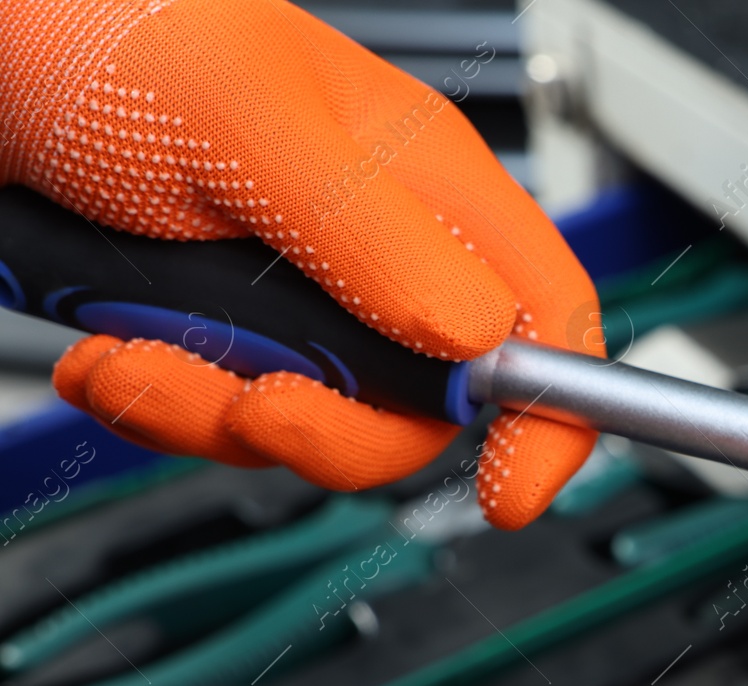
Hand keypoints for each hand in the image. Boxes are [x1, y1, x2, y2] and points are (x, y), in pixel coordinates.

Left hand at [1, 0, 601, 527]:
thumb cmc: (114, 27)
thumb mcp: (255, 127)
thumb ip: (376, 238)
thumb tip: (476, 342)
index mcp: (428, 190)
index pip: (543, 317)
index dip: (550, 412)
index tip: (509, 491)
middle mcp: (378, 253)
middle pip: (422, 408)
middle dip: (331, 431)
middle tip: (255, 403)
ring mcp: (296, 297)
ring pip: (315, 425)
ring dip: (211, 413)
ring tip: (135, 350)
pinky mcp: (221, 329)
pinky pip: (225, 415)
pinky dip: (158, 403)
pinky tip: (111, 349)